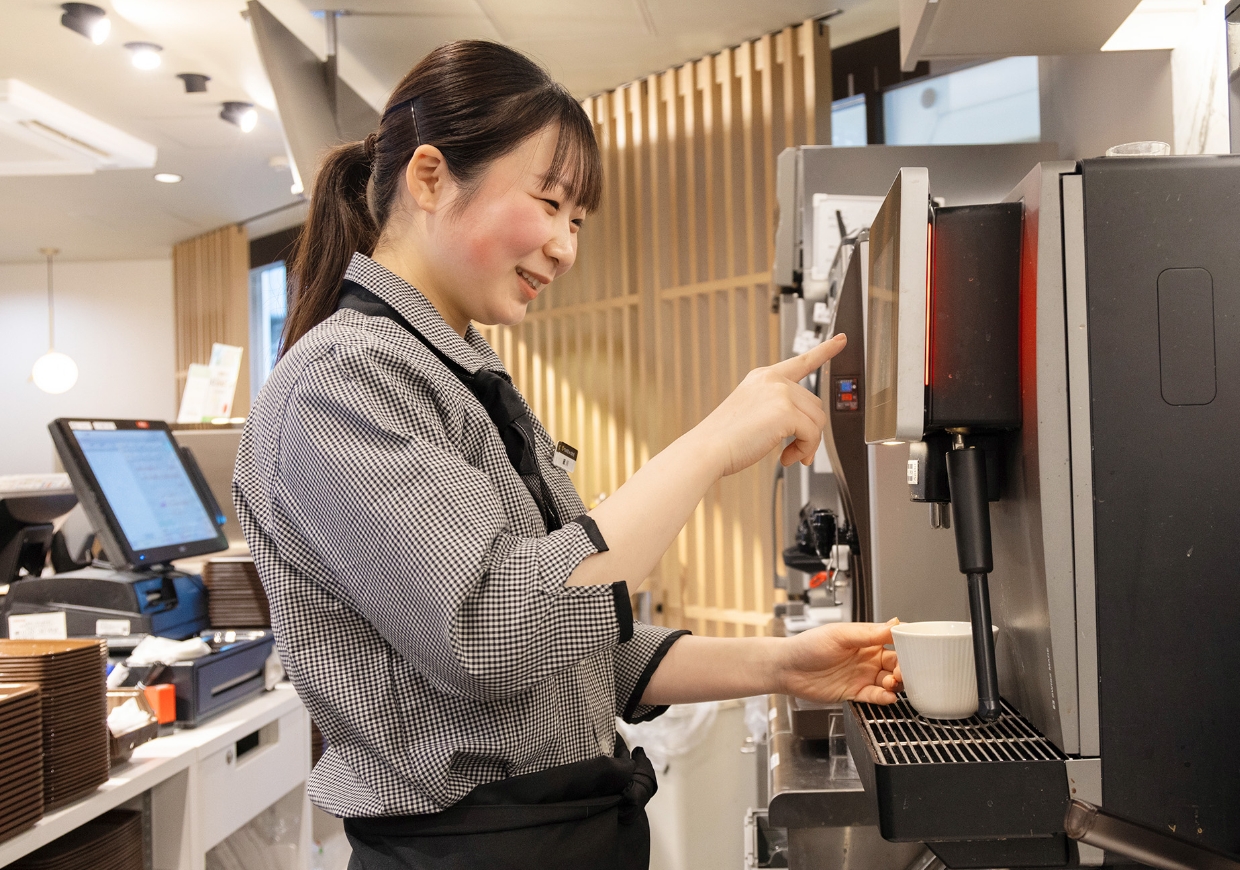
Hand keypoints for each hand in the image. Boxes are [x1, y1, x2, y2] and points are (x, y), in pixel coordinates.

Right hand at [691, 334, 846, 476]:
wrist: (707, 449)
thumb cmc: (724, 438)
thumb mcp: (751, 413)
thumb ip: (778, 410)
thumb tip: (808, 429)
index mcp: (763, 377)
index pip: (801, 361)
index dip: (824, 351)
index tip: (840, 340)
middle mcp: (772, 380)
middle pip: (815, 404)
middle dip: (809, 431)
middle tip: (795, 451)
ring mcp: (780, 393)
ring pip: (818, 421)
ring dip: (808, 444)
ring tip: (789, 456)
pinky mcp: (786, 411)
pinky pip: (813, 434)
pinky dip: (804, 450)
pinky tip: (786, 458)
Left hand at [778, 619, 902, 704]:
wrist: (787, 668)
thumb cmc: (808, 645)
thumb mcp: (840, 635)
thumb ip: (868, 633)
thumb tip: (895, 624)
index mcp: (866, 640)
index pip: (894, 641)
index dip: (907, 646)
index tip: (916, 650)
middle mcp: (867, 658)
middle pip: (897, 663)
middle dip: (905, 668)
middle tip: (902, 671)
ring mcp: (862, 676)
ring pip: (889, 682)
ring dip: (896, 684)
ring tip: (891, 682)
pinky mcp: (855, 693)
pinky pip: (875, 697)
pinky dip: (884, 698)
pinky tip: (887, 696)